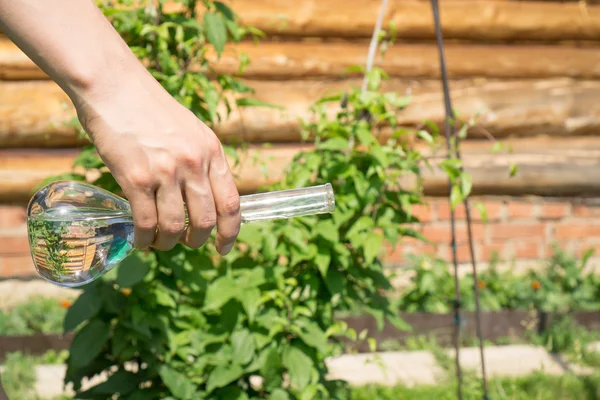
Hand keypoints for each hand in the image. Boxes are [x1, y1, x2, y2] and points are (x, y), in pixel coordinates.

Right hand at [74, 70, 240, 254]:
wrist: (115, 86)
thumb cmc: (151, 110)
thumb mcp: (191, 131)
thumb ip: (203, 162)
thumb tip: (207, 197)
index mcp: (212, 152)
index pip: (231, 203)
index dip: (230, 232)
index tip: (224, 248)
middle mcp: (194, 164)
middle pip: (205, 221)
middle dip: (197, 240)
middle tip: (188, 243)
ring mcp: (166, 172)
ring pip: (174, 226)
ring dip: (167, 242)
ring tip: (160, 242)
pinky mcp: (136, 177)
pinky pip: (146, 222)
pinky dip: (144, 238)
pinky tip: (140, 239)